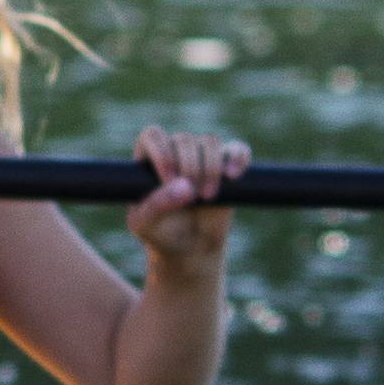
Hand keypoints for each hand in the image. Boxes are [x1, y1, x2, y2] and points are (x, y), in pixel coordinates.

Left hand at [123, 125, 247, 267]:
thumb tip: (185, 185)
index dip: (162, 153)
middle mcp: (174, 151)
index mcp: (148, 159)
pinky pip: (237, 150)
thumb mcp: (146, 224)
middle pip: (184, 139)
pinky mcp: (226, 165)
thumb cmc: (160, 232)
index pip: (153, 135)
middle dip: (189, 168)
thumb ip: (157, 204)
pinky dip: (238, 158)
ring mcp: (202, 156)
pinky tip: (232, 176)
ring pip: (209, 142)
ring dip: (210, 168)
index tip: (169, 179)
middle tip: (191, 198)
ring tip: (207, 197)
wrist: (189, 249)